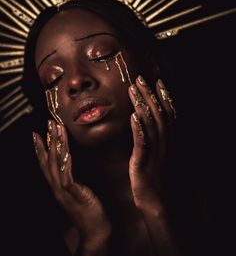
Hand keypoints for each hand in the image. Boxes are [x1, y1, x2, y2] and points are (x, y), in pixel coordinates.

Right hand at [32, 121, 110, 254]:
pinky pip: (66, 174)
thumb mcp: (80, 191)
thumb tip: (75, 164)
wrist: (97, 229)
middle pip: (48, 161)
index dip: (41, 149)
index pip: (46, 164)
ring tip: (56, 129)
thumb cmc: (90, 209)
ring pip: (55, 164)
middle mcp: (57, 187)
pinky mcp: (72, 193)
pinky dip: (64, 160)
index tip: (37, 134)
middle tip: (48, 124)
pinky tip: (65, 150)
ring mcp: (63, 191)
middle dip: (47, 141)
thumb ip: (75, 179)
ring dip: (55, 145)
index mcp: (59, 186)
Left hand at [128, 76, 175, 210]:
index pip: (166, 114)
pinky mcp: (144, 163)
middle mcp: (164, 144)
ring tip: (134, 90)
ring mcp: (155, 153)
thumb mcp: (156, 154)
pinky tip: (133, 116)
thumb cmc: (154, 177)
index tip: (156, 80)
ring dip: (142, 105)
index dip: (162, 96)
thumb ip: (152, 137)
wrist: (156, 203)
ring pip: (151, 125)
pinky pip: (142, 143)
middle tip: (140, 79)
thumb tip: (144, 120)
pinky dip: (139, 128)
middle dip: (150, 95)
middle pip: (158, 115)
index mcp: (167, 141)